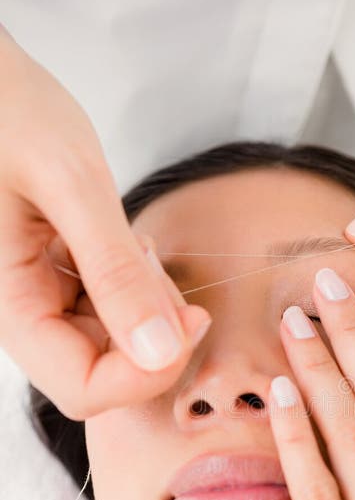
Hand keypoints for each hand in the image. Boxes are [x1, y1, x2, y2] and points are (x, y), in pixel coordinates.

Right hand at [0, 28, 209, 419]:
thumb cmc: (10, 110)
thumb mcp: (70, 182)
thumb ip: (115, 269)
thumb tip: (159, 350)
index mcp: (9, 303)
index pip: (82, 389)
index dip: (143, 376)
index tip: (191, 324)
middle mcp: (24, 313)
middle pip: (103, 375)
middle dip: (154, 341)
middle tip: (169, 274)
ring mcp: (42, 299)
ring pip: (113, 346)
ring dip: (149, 312)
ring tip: (139, 244)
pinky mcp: (60, 280)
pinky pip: (110, 310)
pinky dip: (138, 288)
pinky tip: (130, 244)